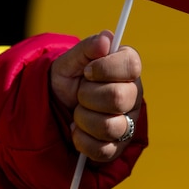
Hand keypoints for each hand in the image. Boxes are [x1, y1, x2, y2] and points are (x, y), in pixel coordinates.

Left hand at [50, 30, 142, 161]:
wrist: (54, 109)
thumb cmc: (67, 81)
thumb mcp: (69, 62)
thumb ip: (87, 48)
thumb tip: (106, 38)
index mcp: (128, 68)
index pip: (131, 65)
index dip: (104, 69)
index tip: (87, 72)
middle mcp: (134, 94)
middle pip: (118, 98)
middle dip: (87, 96)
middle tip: (80, 94)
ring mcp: (129, 122)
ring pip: (110, 126)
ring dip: (83, 119)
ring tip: (77, 113)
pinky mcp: (118, 147)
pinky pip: (103, 150)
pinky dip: (81, 141)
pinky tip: (77, 131)